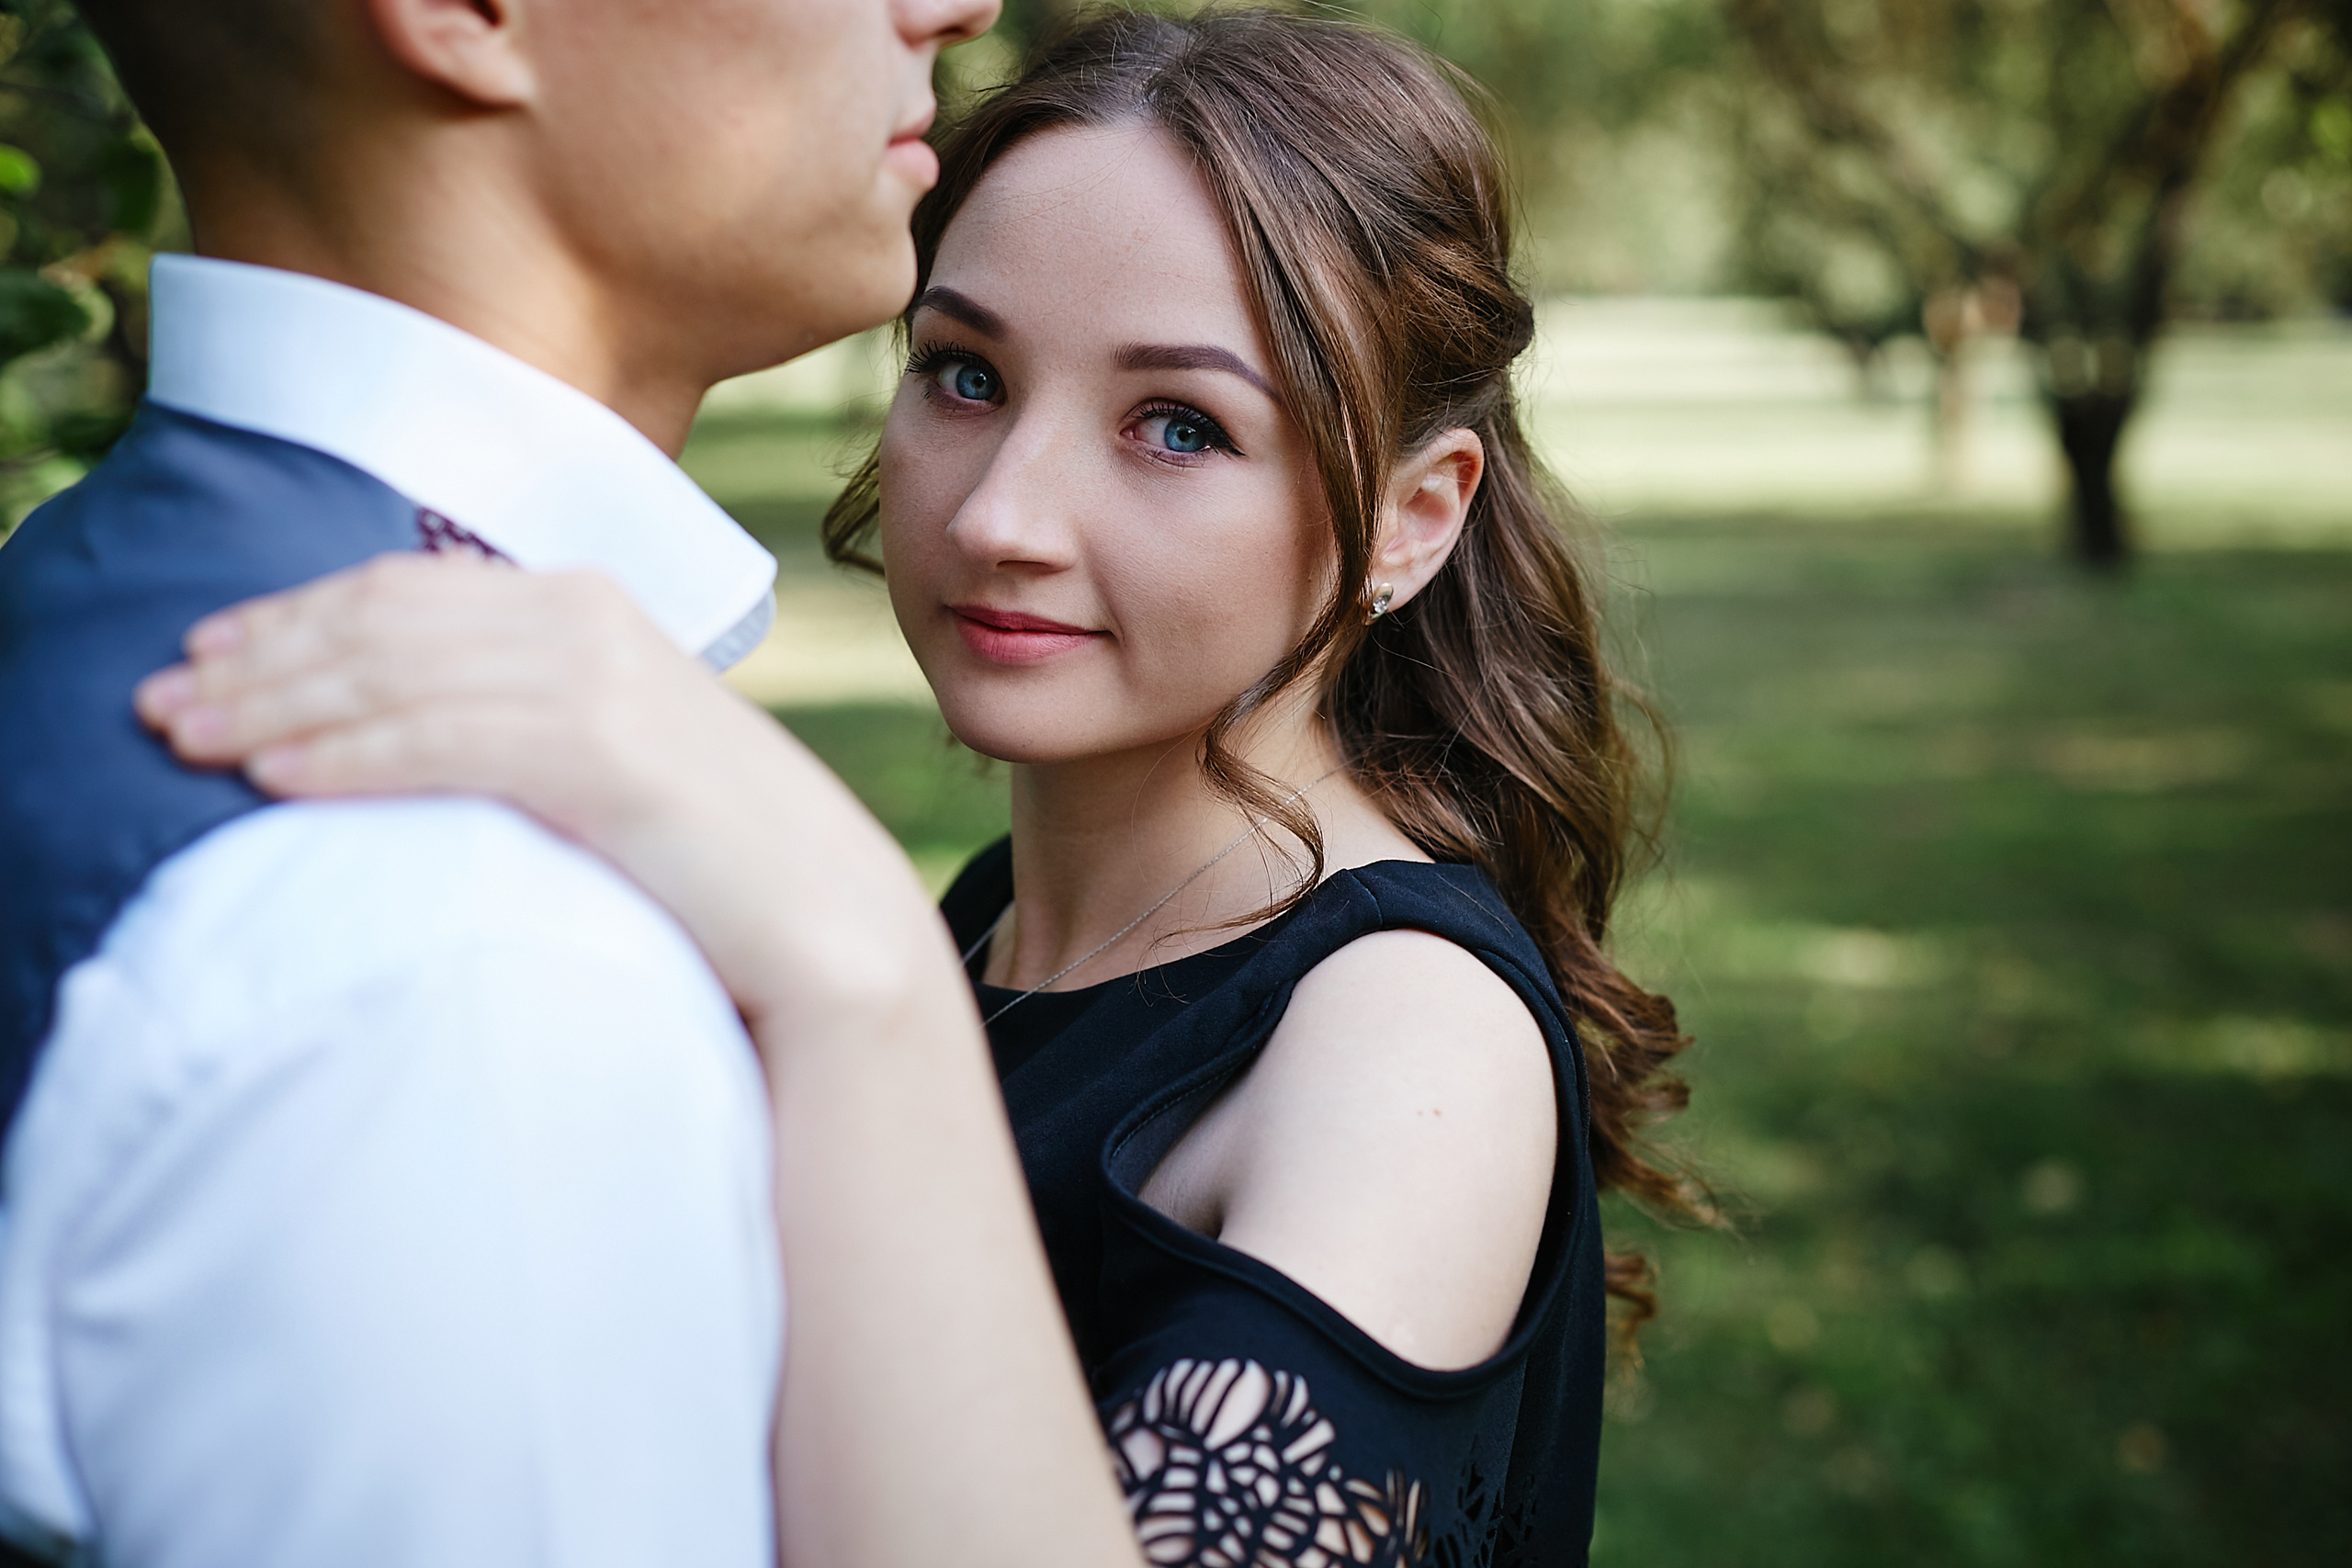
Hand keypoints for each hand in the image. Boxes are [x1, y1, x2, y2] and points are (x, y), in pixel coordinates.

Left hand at [134, 552, 944, 1031]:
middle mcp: (587, 617)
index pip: (402, 588)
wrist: (820, 908)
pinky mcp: (605, 751)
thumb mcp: (603, 741)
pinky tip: (277, 782)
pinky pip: (443, 743)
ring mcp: (599, 678)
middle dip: (259, 661)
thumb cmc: (702, 844)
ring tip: (189, 745)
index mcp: (585, 601)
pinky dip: (348, 757)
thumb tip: (392, 712)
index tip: (204, 655)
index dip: (289, 615)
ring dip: (277, 711)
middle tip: (158, 705)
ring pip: (395, 677)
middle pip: (381, 621)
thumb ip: (517, 702)